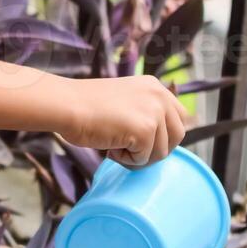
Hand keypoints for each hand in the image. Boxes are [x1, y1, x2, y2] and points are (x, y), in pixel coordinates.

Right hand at [56, 75, 186, 167]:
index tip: (143, 142)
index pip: (179, 117)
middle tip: (129, 149)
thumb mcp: (124, 102)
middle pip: (178, 136)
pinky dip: (126, 160)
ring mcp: (154, 112)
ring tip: (114, 144)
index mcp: (155, 87)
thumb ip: (143, 113)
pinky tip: (110, 147)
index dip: (164, 135)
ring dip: (137, 156)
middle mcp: (160, 96)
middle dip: (155, 149)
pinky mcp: (146, 130)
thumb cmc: (84, 107)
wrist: (66, 105)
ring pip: (161, 152)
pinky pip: (143, 159)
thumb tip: (158, 141)